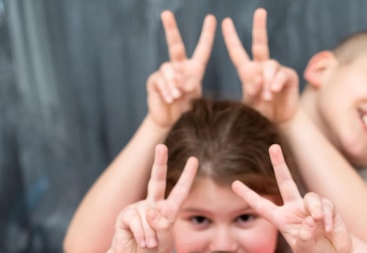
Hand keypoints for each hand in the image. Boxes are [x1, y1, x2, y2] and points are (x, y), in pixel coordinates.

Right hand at [110, 145, 197, 252]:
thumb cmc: (152, 251)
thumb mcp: (166, 239)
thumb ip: (164, 225)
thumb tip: (151, 211)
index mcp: (166, 209)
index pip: (179, 191)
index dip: (187, 176)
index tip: (194, 159)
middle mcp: (152, 204)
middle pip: (156, 180)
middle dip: (159, 162)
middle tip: (161, 146)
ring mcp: (137, 208)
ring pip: (149, 217)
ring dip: (151, 236)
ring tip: (148, 245)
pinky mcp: (125, 216)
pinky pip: (137, 222)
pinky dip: (142, 236)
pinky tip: (140, 243)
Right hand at [146, 11, 215, 128]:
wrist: (171, 124)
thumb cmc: (187, 112)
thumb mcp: (195, 100)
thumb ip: (192, 88)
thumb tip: (179, 81)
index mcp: (194, 70)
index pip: (202, 50)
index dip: (207, 35)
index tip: (211, 18)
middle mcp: (178, 67)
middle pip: (175, 44)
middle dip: (170, 28)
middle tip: (166, 14)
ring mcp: (165, 73)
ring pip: (168, 69)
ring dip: (173, 83)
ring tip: (177, 97)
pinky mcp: (154, 81)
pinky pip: (160, 80)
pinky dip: (167, 90)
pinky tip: (170, 99)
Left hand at [222, 8, 298, 123]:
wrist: (279, 124)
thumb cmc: (262, 115)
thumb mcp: (250, 104)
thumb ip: (250, 91)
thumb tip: (258, 77)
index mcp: (248, 72)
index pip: (237, 52)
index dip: (231, 37)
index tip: (225, 22)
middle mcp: (262, 68)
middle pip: (260, 43)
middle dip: (259, 26)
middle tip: (260, 11)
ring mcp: (276, 71)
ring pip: (270, 65)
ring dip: (267, 80)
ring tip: (266, 96)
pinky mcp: (288, 76)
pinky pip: (281, 74)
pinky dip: (276, 82)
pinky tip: (273, 91)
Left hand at [232, 144, 352, 252]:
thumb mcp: (305, 250)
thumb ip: (305, 237)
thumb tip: (311, 219)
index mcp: (282, 220)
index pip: (262, 206)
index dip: (249, 195)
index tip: (234, 184)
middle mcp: (294, 209)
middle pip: (285, 182)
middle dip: (280, 163)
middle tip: (274, 146)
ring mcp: (310, 206)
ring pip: (310, 197)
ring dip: (315, 210)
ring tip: (318, 223)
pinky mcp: (327, 206)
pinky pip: (325, 205)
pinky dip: (326, 217)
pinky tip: (328, 229)